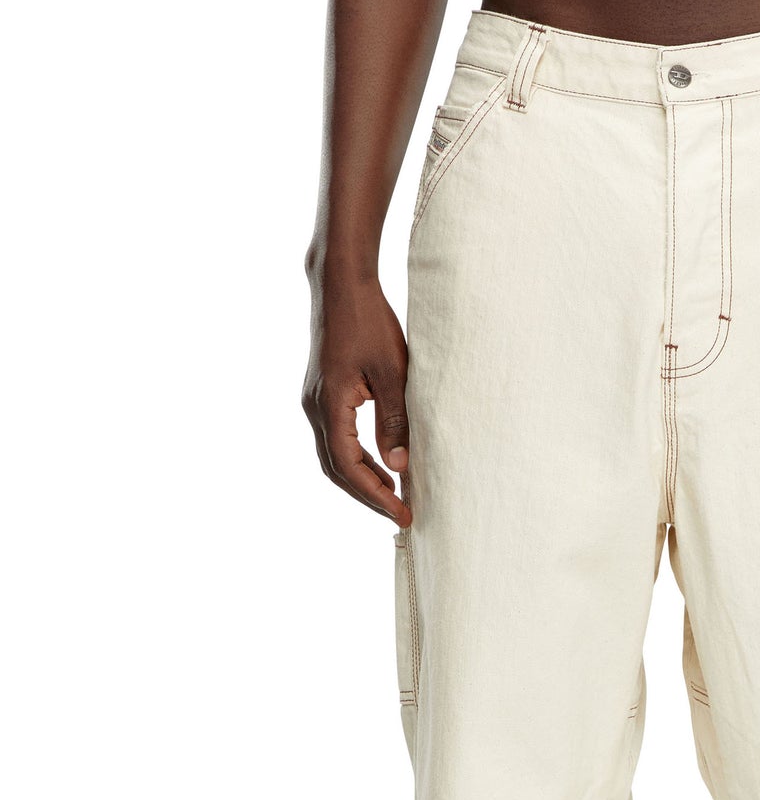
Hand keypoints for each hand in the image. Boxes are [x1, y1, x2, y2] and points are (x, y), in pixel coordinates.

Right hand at [302, 269, 411, 526]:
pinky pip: (336, 439)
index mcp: (330, 405)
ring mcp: (315, 401)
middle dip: (369, 495)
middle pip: (337, 469)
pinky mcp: (322, 394)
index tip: (403, 513)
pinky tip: (381, 464)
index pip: (350, 467)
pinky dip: (357, 459)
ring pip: (334, 456)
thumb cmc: (369, 322)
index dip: (376, 495)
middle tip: (401, 514)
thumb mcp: (393, 372)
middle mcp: (315, 407)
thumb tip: (398, 466)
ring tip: (394, 495)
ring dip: (362, 479)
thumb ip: (395, 420)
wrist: (341, 285)